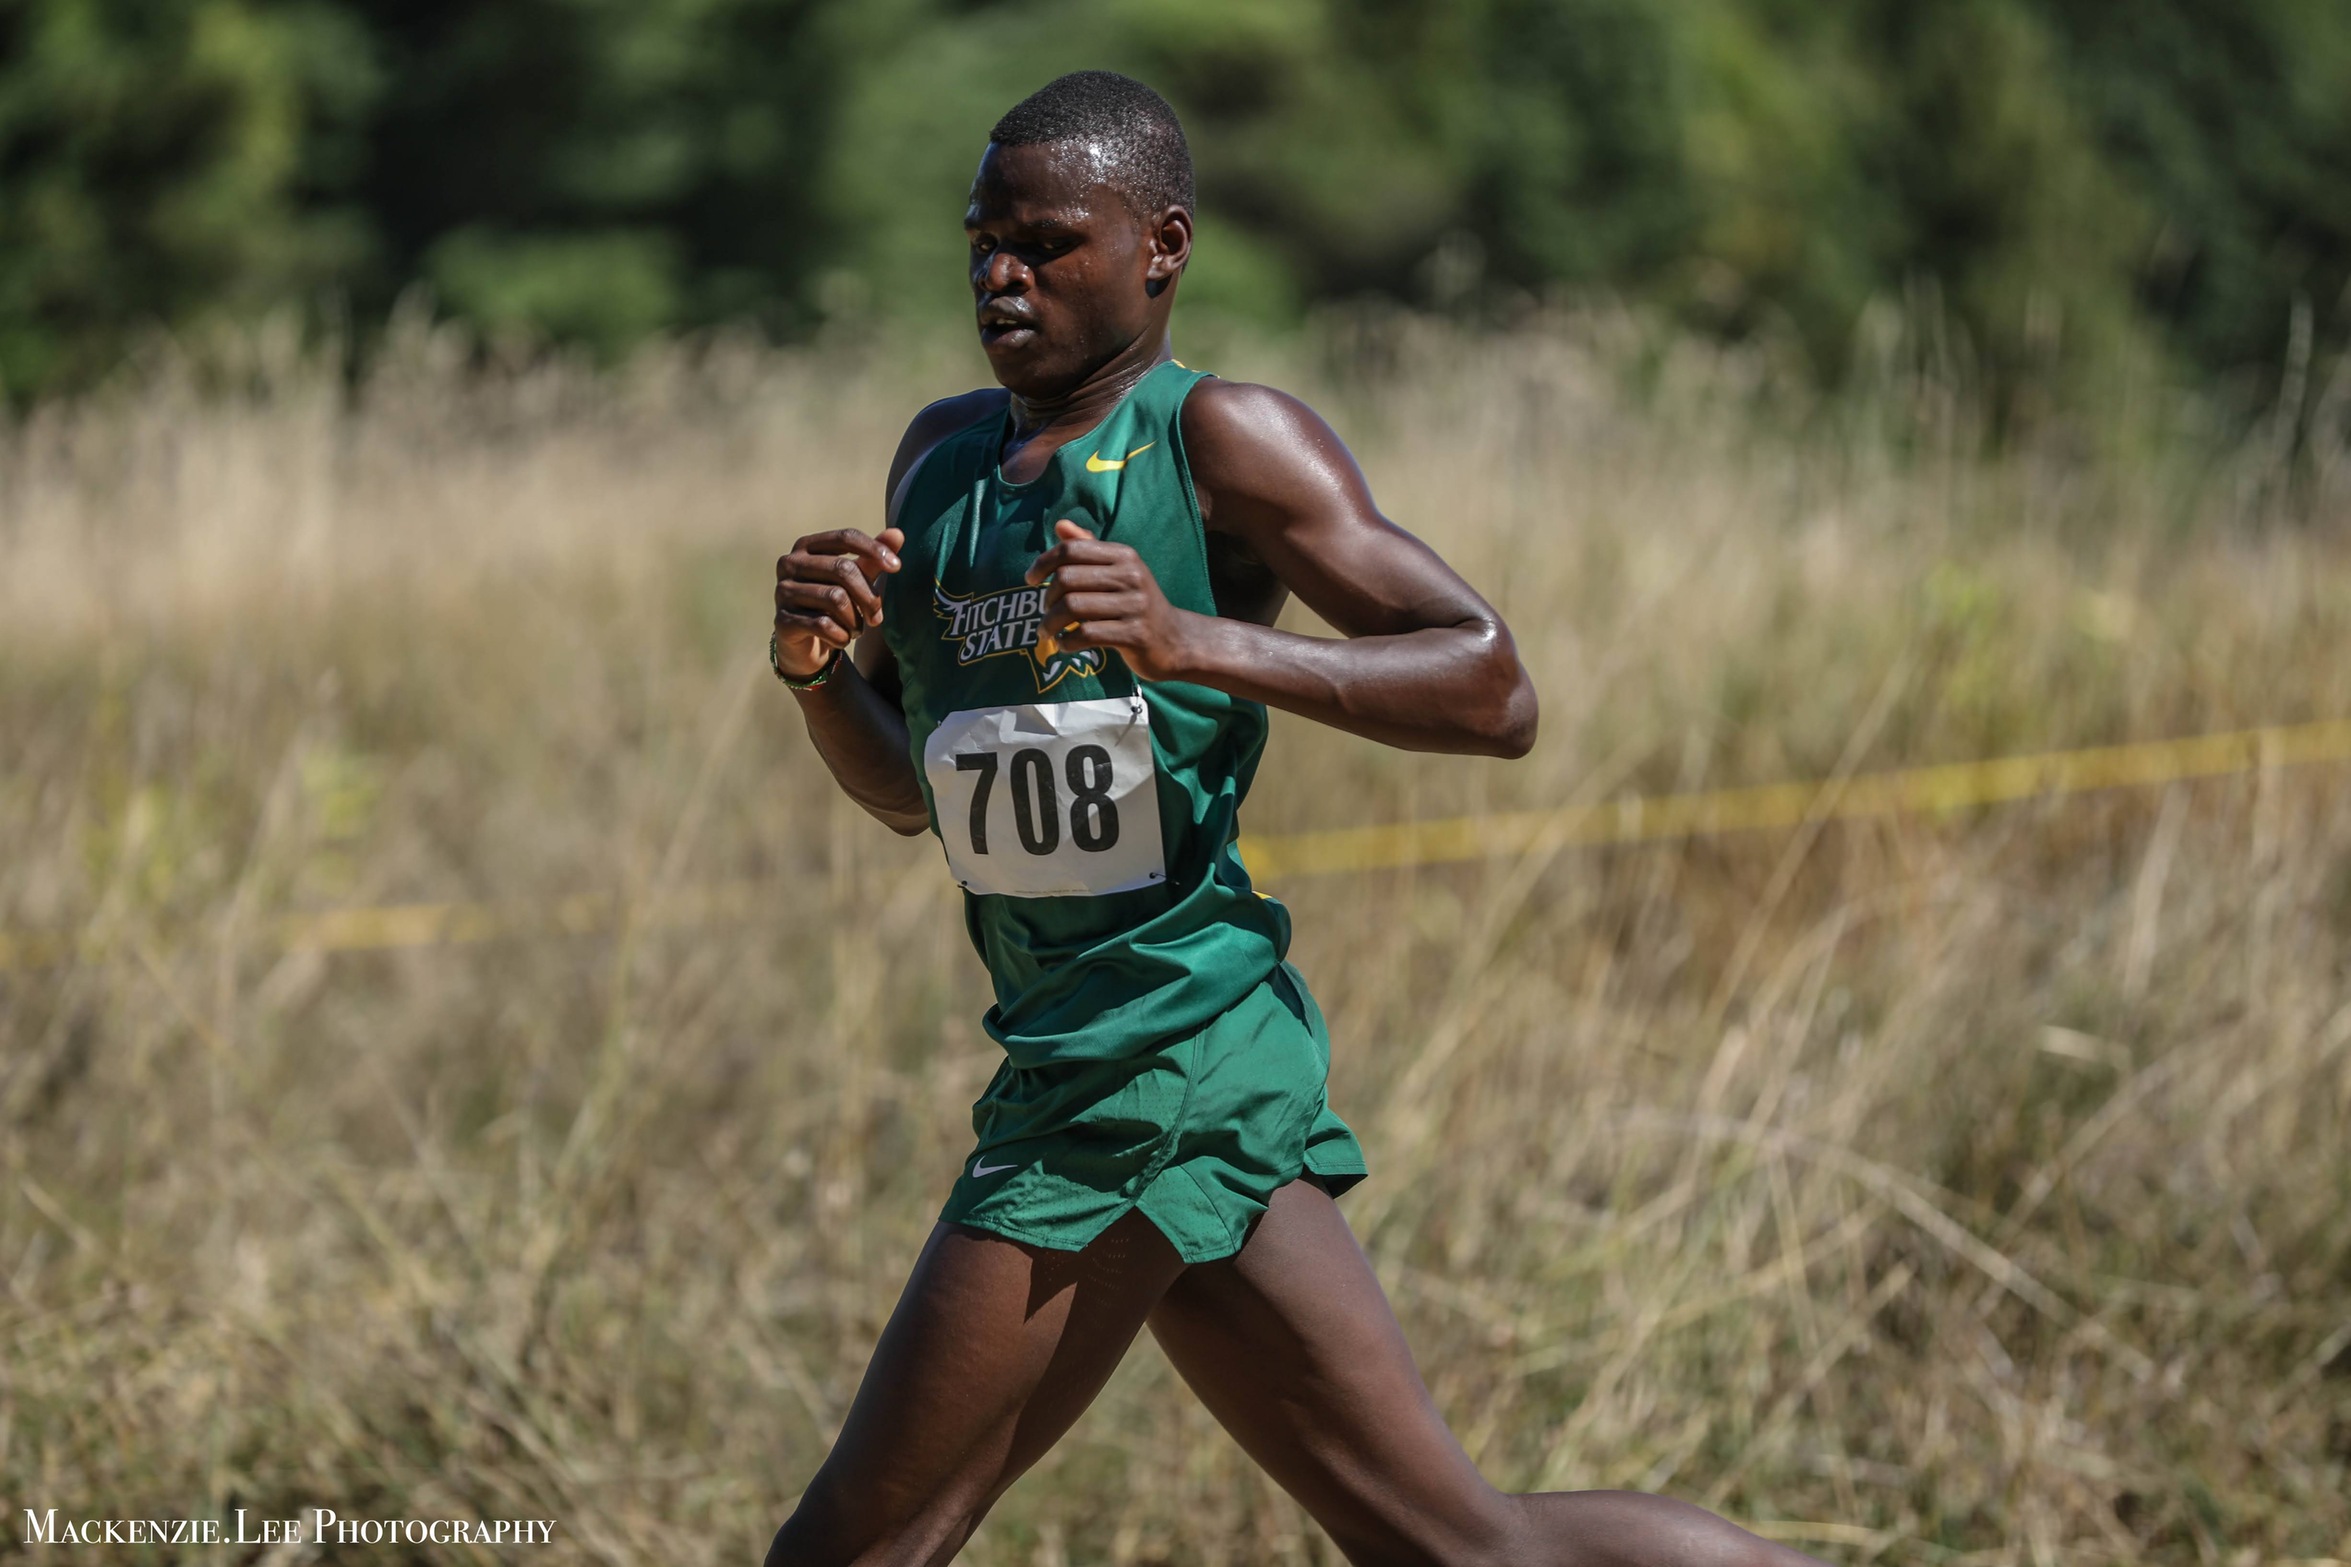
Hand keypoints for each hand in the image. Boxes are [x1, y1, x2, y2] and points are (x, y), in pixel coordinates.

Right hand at [774, 527, 903, 678]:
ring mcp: (783, 591)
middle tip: (877, 618)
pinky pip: (824, 625)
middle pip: (843, 569)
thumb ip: (872, 558)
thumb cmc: (833, 605)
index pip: (845, 537)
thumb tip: (898, 534)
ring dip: (855, 621)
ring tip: (856, 630)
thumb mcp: (855, 580)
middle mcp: (790, 563)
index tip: (897, 567)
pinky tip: (841, 640)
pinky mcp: (782, 620)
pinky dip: (841, 636)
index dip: (873, 549)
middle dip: (869, 596)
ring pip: (836, 599)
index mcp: (807, 546)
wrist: (806, 645)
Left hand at [1025, 519, 1197, 681]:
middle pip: (1066, 579)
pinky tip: (1065, 645)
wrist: (1175, 640)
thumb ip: (1089, 549)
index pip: (1072, 550)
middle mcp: (1131, 576)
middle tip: (1044, 614)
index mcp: (1124, 556)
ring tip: (1047, 633)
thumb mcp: (1119, 571)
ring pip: (1072, 608)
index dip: (1043, 563)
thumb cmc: (1136, 604)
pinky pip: (1086, 635)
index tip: (1030, 580)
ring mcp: (1134, 606)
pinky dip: (1067, 642)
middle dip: (1046, 599)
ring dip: (1050, 624)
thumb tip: (1060, 525)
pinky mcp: (1135, 635)